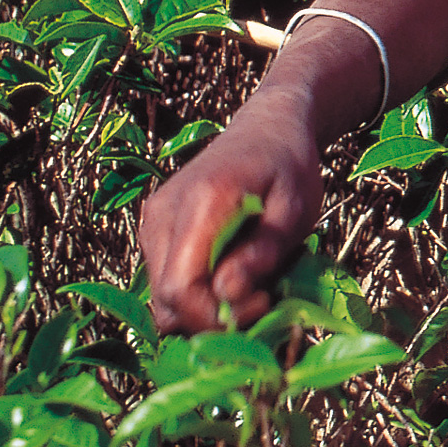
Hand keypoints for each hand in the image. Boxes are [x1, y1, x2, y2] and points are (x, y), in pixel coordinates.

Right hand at [139, 89, 323, 333]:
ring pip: (163, 297)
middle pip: (166, 300)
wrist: (267, 128)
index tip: (261, 304)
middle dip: (213, 318)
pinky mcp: (154, 228)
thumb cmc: (289, 166)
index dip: (215, 315)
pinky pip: (166, 280)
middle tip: (262, 299)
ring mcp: (152, 221)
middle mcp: (163, 214)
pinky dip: (197, 291)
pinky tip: (231, 272)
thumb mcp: (295, 207)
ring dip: (204, 307)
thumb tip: (229, 294)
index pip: (180, 288)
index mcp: (200, 204)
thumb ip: (264, 249)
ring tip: (250, 283)